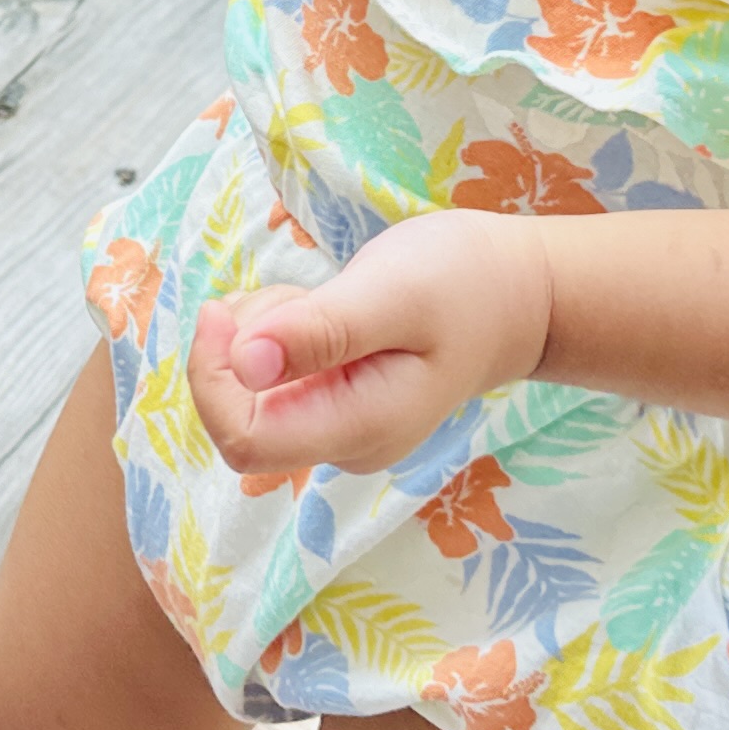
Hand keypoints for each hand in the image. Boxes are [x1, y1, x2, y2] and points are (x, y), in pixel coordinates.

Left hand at [186, 210, 556, 477]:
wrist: (515, 294)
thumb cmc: (463, 285)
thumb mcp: (392, 293)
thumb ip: (320, 331)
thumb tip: (245, 364)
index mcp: (358, 430)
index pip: (243, 439)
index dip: (213, 377)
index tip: (220, 311)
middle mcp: (341, 444)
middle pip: (239, 412)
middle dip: (243, 345)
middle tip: (299, 297)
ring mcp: (336, 426)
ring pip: (250, 387)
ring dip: (263, 329)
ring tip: (326, 299)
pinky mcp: (331, 401)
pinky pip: (271, 372)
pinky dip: (279, 329)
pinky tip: (327, 308)